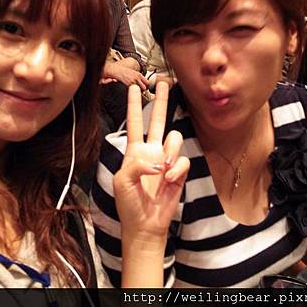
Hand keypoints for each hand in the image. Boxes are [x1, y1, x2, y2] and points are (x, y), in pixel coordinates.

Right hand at [104, 61, 149, 89]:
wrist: (117, 70)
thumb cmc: (124, 71)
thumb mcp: (134, 72)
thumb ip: (139, 77)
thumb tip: (143, 82)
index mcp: (139, 74)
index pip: (148, 82)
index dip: (148, 86)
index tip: (146, 88)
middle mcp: (137, 78)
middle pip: (145, 87)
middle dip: (144, 90)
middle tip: (142, 91)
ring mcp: (132, 82)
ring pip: (139, 90)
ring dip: (139, 92)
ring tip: (137, 91)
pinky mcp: (128, 85)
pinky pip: (133, 90)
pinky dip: (133, 91)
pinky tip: (131, 91)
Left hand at [114, 81, 189, 239]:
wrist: (145, 224)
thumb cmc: (129, 203)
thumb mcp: (123, 181)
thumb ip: (136, 165)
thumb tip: (157, 161)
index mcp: (134, 151)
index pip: (134, 122)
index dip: (134, 105)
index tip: (134, 87)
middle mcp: (151, 151)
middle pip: (158, 119)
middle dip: (161, 101)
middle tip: (163, 83)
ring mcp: (166, 160)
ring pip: (175, 138)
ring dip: (170, 151)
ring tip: (163, 170)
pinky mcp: (179, 171)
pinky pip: (183, 160)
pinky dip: (177, 169)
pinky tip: (169, 180)